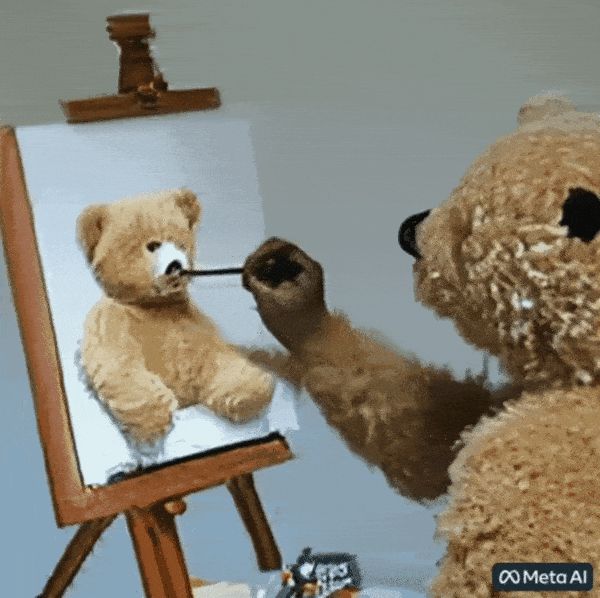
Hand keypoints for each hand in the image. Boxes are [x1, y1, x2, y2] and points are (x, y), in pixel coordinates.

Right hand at [243, 237, 327, 351]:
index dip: (261, 253)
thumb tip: (248, 271)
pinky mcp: (294, 286)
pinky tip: (256, 289)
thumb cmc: (294, 325)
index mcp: (306, 266)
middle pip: (276, 253)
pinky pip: (276, 274)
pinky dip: (264, 279)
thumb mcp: (270, 301)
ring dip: (260, 271)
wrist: (313, 344)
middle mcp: (305, 267)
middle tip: (247, 278)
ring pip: (274, 263)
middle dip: (258, 263)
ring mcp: (300, 276)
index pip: (280, 246)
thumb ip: (256, 281)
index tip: (249, 268)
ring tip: (251, 285)